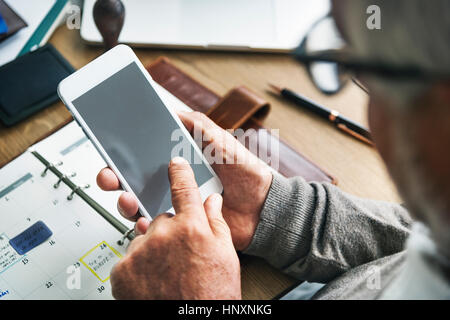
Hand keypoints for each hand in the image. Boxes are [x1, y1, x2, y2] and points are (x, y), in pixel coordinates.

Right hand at [97, 111, 272, 249]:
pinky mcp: (181, 225)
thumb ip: (198, 126)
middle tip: (110, 175)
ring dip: (126, 201)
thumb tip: (172, 110)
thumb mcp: (221, 140)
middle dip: (114, 177)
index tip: (110, 148)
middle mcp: (171, 182)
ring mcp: (174, 204)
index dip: (123, 153)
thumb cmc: (245, 171)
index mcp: (178, 161)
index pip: (142, 155)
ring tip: (128, 198)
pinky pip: (157, 226)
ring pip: (139, 204)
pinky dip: (145, 225)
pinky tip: (144, 220)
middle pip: (132, 180)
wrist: (262, 206)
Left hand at [110, 157, 240, 298]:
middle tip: (180, 254)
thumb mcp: (226, 255)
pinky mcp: (122, 270)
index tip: (175, 165)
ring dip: (153, 249)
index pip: (183, 189)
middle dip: (170, 231)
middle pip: (162, 218)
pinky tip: (154, 279)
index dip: (179, 174)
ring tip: (168, 272)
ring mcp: (140, 252)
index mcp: (191, 227)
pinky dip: (138, 265)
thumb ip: (216, 222)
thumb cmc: (212, 294)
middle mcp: (163, 235)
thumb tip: (212, 201)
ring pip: (145, 239)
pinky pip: (129, 257)